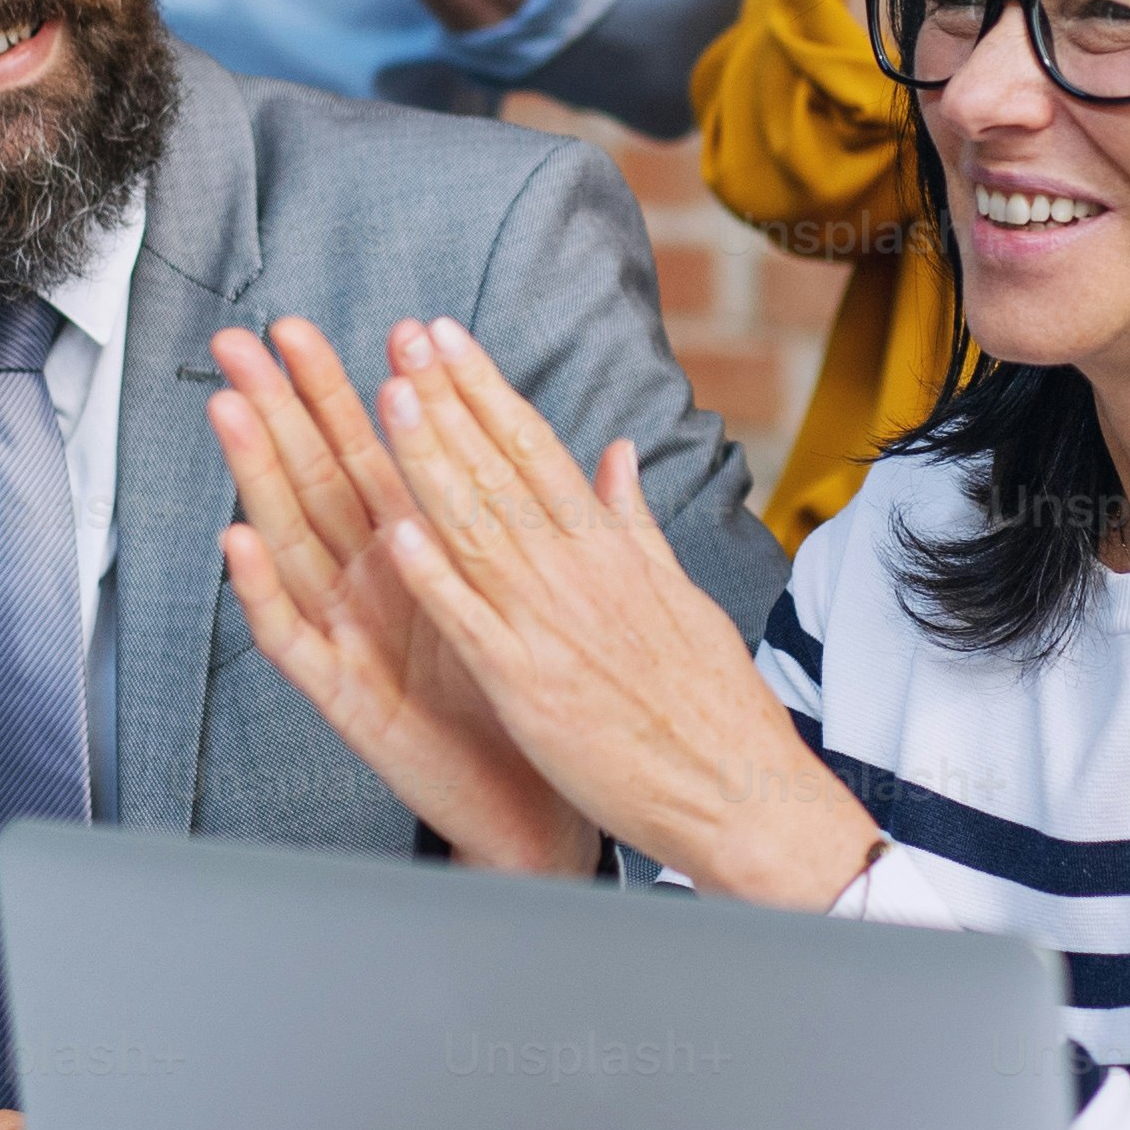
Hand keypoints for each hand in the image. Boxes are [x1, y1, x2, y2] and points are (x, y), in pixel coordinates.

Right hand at [211, 317, 598, 876]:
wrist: (534, 807)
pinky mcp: (345, 700)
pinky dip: (264, 593)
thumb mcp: (515, 588)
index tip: (302, 327)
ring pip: (291, 545)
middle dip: (275, 410)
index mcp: (415, 554)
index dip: (332, 390)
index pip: (364, 454)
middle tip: (236, 344)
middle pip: (313, 483)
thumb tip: (498, 426)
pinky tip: (238, 542)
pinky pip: (294, 642)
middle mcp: (370, 589)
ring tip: (227, 412)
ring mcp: (350, 641)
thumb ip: (500, 507)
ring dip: (257, 478)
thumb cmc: (519, 696)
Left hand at [359, 317, 875, 907]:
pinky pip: (473, 624)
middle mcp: (580, 574)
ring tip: (391, 399)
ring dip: (432, 462)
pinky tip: (399, 531)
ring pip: (479, 530)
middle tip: (402, 338)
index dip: (485, 389)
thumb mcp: (678, 594)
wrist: (738, 791)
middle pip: (500, 472)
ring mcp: (551, 628)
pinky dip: (438, 577)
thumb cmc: (711, 702)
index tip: (444, 339)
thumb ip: (632, 522)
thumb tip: (617, 453)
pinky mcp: (530, 689)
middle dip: (447, 401)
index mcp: (611, 550)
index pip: (535, 450)